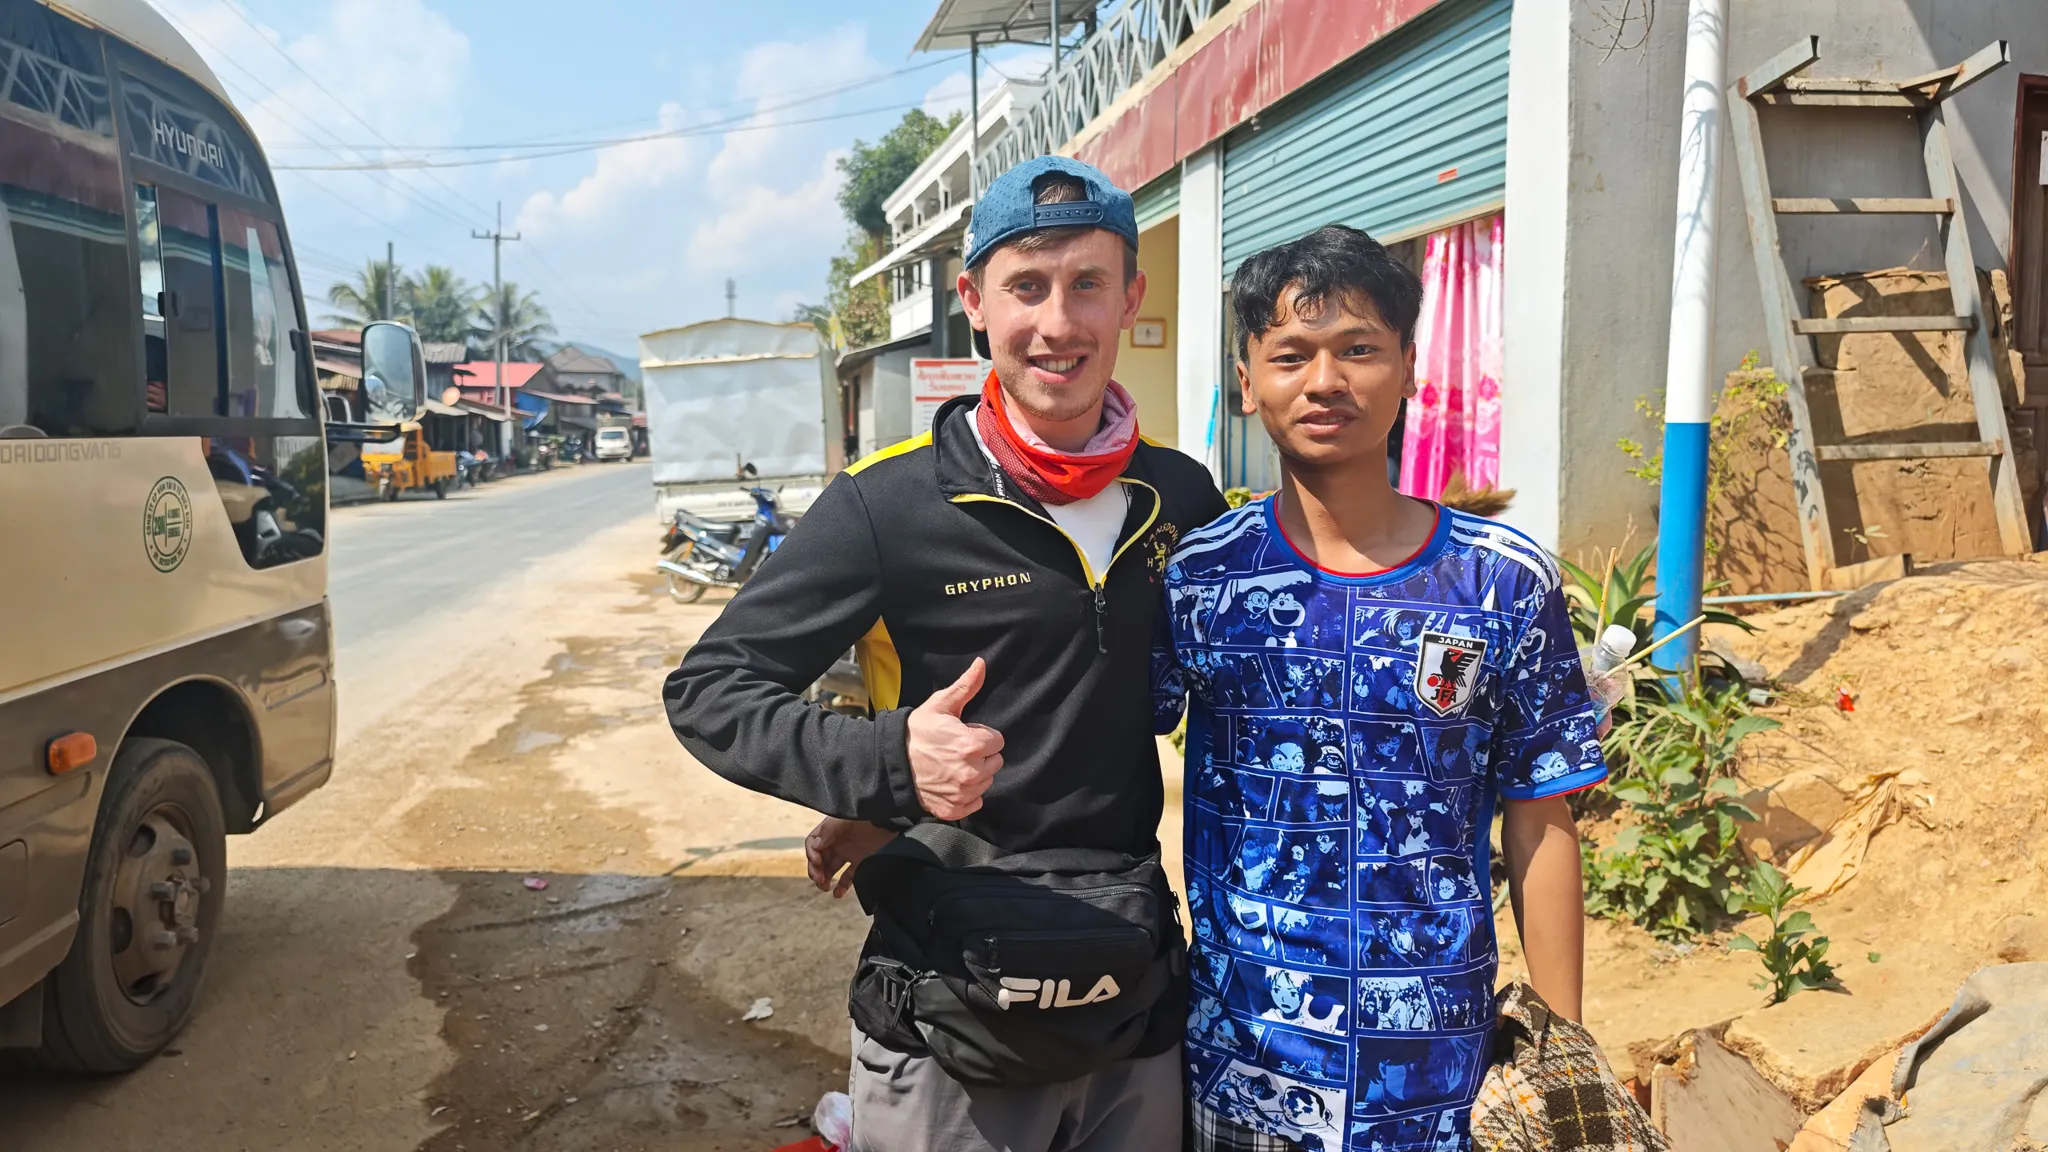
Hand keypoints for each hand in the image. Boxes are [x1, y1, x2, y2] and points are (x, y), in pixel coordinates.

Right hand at [805, 817, 897, 897]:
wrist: (896, 823)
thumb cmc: (872, 814)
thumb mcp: (848, 818)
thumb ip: (830, 829)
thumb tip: (815, 845)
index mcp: (833, 830)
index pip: (813, 842)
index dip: (811, 853)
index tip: (817, 861)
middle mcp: (839, 842)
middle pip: (819, 858)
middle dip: (815, 870)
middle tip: (819, 879)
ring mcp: (850, 853)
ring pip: (831, 870)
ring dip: (824, 880)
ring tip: (825, 887)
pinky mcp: (861, 864)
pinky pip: (847, 878)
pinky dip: (841, 887)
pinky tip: (837, 893)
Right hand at [906, 657, 1004, 819]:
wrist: (889, 762)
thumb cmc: (916, 731)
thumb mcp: (940, 705)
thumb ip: (966, 686)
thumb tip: (981, 663)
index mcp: (972, 746)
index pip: (998, 741)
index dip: (982, 736)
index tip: (965, 735)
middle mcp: (971, 773)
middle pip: (995, 763)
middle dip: (981, 755)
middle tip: (958, 750)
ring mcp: (963, 794)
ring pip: (986, 783)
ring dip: (975, 774)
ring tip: (952, 765)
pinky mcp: (953, 809)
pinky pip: (974, 803)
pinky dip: (965, 795)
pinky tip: (950, 783)